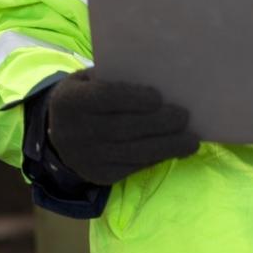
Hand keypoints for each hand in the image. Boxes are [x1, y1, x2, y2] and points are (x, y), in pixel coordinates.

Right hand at [46, 68, 199, 185]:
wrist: (60, 132)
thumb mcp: (92, 79)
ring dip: (167, 147)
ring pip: (133, 153)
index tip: (158, 97)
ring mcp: (86, 158)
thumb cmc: (89, 94)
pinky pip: (133, 167)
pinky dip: (158, 158)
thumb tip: (163, 80)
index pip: (105, 98)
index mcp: (70, 100)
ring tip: (191, 141)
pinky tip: (176, 150)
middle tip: (184, 117)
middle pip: (123, 129)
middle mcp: (74, 132)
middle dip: (158, 124)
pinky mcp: (99, 176)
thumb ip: (118, 77)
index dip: (133, 98)